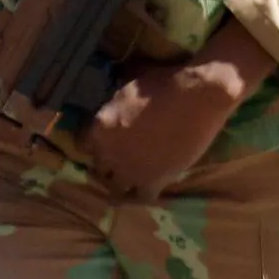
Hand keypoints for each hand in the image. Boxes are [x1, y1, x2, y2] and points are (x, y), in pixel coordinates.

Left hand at [82, 22, 270, 198]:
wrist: (196, 96)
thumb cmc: (163, 83)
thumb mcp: (128, 87)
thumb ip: (115, 104)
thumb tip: (112, 102)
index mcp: (99, 128)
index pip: (83, 145)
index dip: (95, 144)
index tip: (104, 142)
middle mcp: (109, 154)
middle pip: (100, 168)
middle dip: (110, 164)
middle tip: (124, 157)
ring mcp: (131, 171)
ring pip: (118, 187)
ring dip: (125, 181)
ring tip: (137, 174)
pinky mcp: (155, 181)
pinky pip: (144, 196)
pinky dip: (147, 191)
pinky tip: (154, 182)